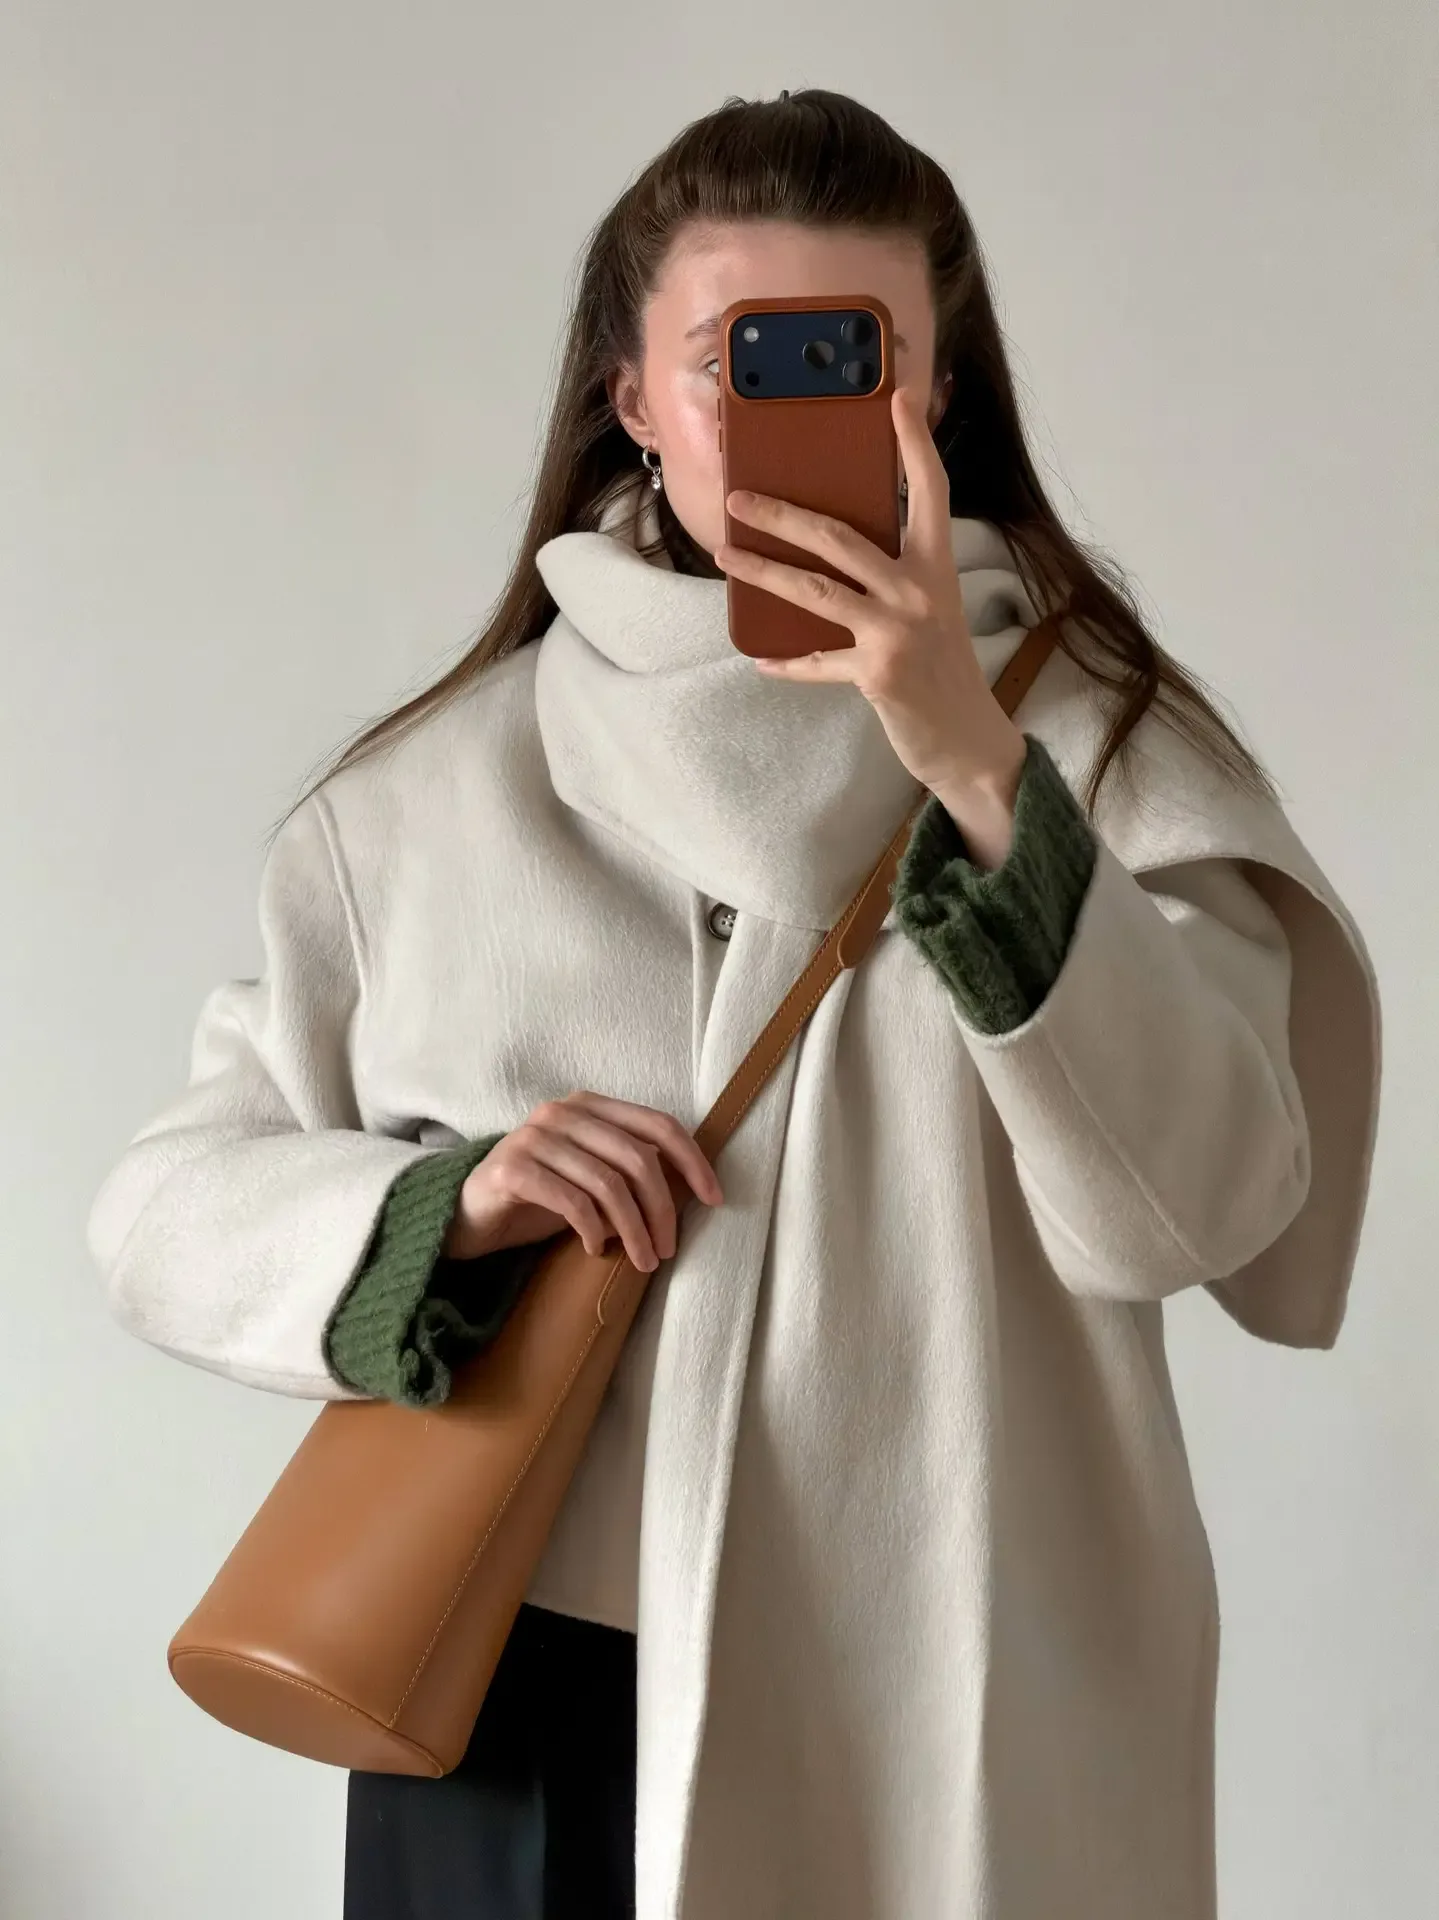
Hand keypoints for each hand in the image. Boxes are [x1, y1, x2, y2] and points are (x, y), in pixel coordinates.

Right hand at [443, 1091, 723, 1271]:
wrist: (468, 1215)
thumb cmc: (538, 1198)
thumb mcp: (592, 1180)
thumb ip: (630, 1171)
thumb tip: (690, 1189)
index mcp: (590, 1105)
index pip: (658, 1124)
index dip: (693, 1161)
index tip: (714, 1199)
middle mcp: (563, 1112)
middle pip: (637, 1158)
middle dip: (662, 1209)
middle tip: (667, 1250)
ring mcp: (534, 1136)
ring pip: (608, 1183)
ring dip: (633, 1229)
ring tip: (641, 1260)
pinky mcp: (512, 1168)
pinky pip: (570, 1200)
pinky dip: (591, 1229)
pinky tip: (594, 1249)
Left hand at [715, 386, 1028, 865]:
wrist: (970, 740)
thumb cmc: (943, 668)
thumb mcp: (931, 608)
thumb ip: (896, 572)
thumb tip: (834, 542)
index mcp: (938, 565)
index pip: (929, 490)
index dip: (914, 443)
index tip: (897, 396)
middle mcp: (920, 591)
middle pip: (840, 535)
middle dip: (782, 513)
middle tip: (738, 496)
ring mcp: (898, 632)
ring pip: (815, 589)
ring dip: (762, 571)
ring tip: (724, 553)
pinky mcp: (878, 674)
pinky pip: (817, 661)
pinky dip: (786, 661)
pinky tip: (759, 657)